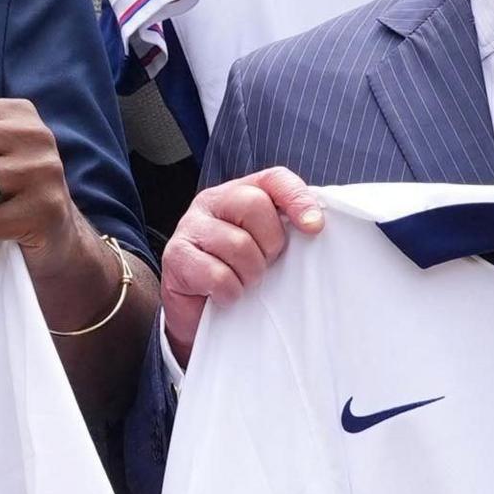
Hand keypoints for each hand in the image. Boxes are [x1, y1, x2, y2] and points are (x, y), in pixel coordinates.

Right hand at [160, 165, 321, 365]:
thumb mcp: (266, 247)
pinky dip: (230, 292)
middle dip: (269, 243)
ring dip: (250, 274)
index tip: (314, 227)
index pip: (273, 179)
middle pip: (253, 205)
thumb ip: (287, 230)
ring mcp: (190, 227)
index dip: (297, 199)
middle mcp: (212, 202)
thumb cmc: (239, 274)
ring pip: (238, 244)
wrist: (197, 313)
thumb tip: (317, 225)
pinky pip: (217, 275)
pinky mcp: (176, 257)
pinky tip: (225, 295)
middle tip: (266, 264)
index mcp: (240, 192)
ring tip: (244, 282)